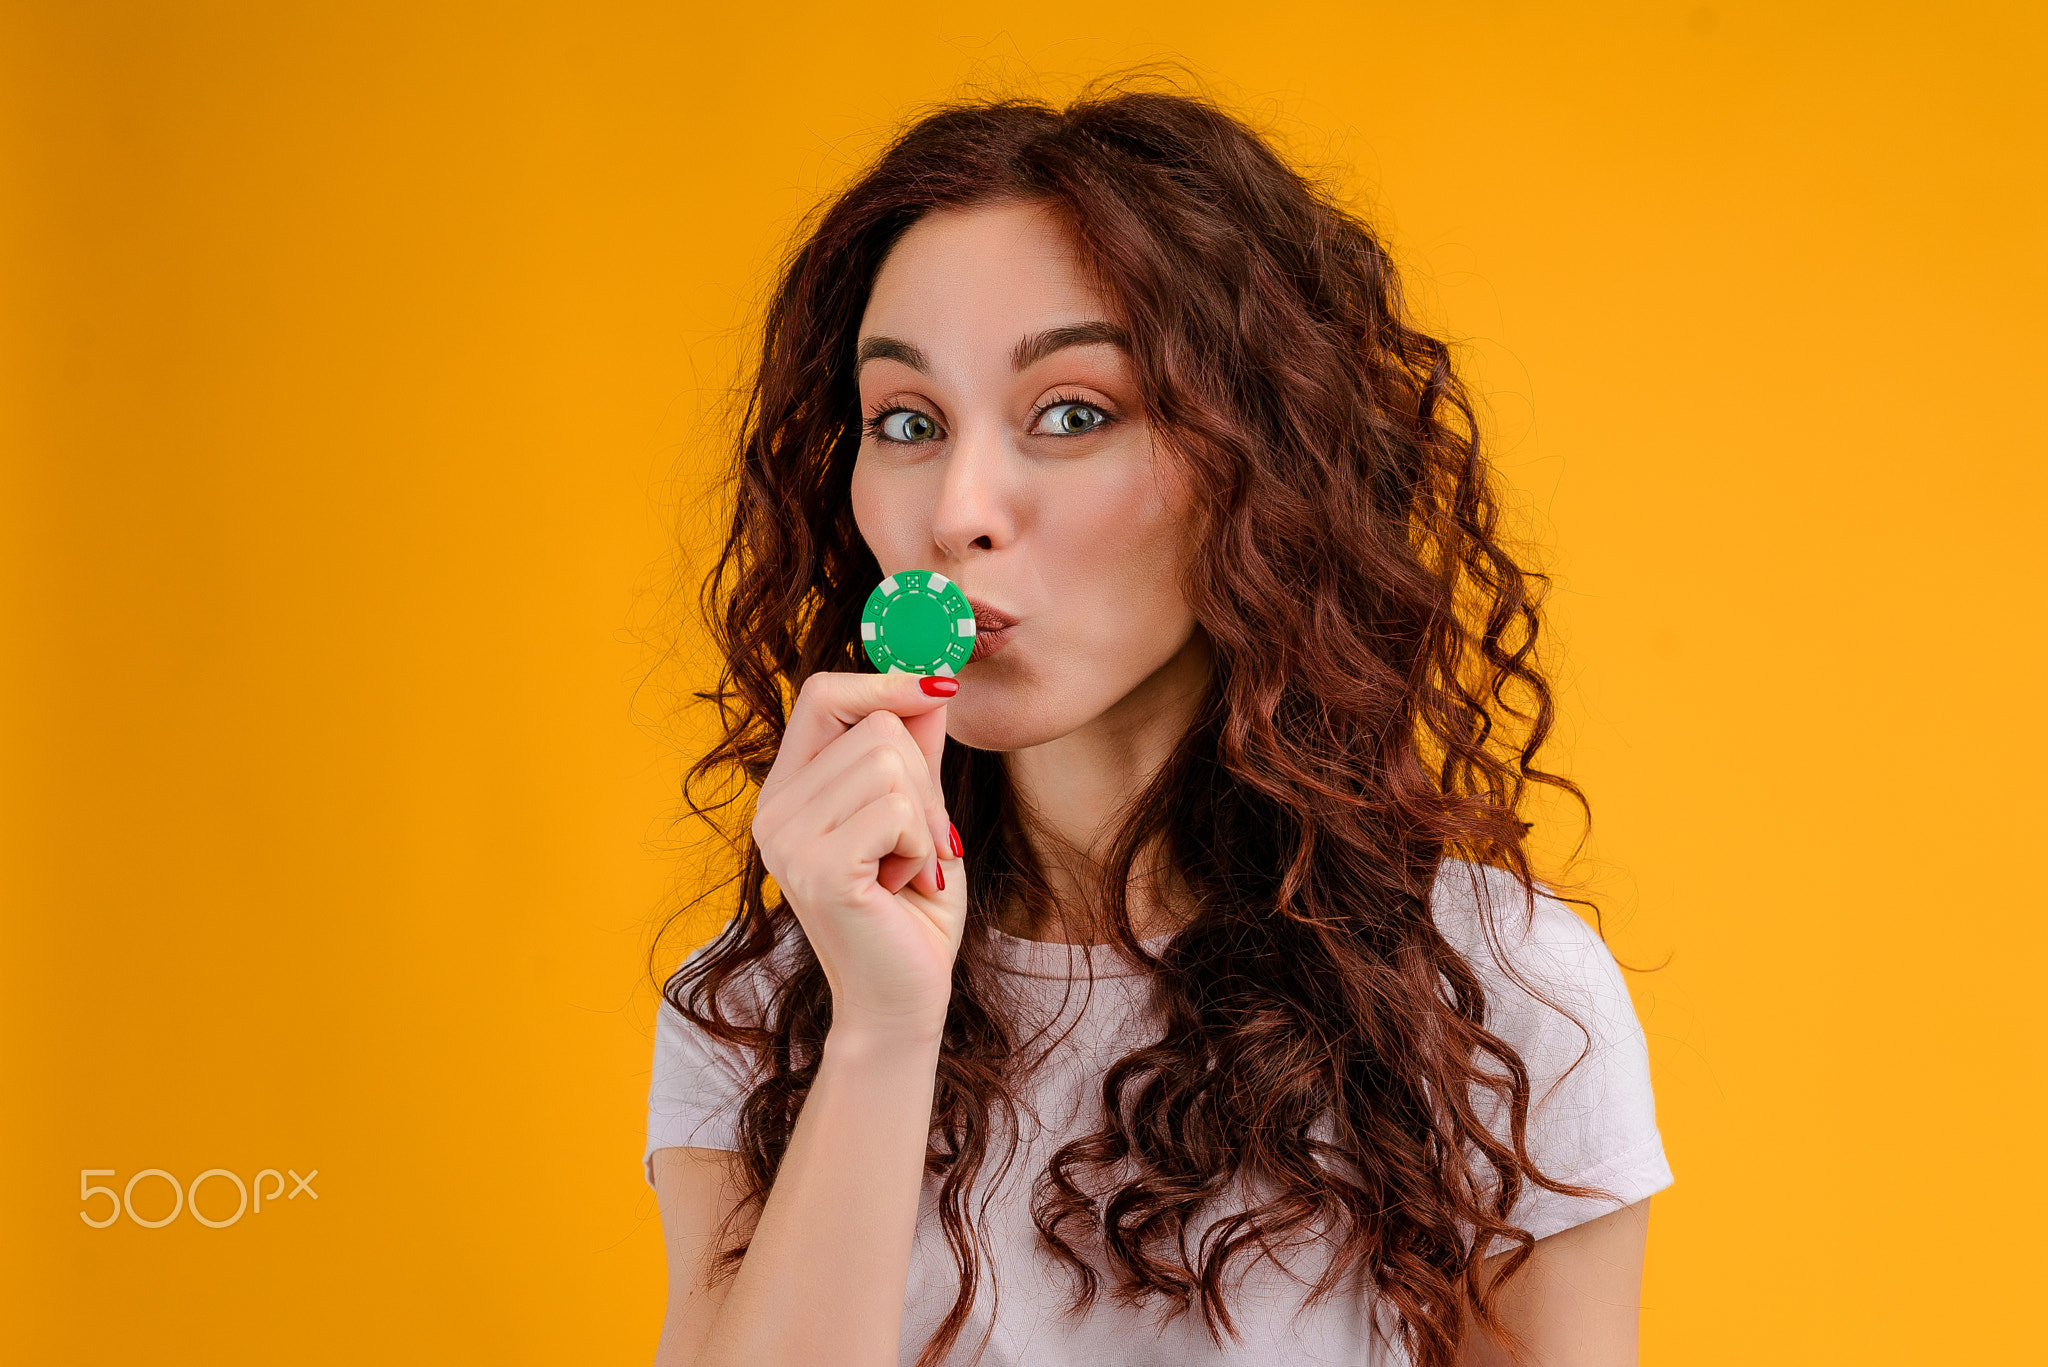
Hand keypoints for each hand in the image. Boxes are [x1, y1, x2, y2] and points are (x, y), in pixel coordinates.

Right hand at [751, 671, 965, 1041]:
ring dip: (925, 819)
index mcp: (788, 793)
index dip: (885, 684)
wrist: (903, 1001)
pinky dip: (922, 844)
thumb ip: (915, 752)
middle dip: (924, 781)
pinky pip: (897, 808)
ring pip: (890, 762)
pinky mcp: (820, 868)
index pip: (822, 695)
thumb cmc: (911, 912)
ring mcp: (788, 840)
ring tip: (908, 869)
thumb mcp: (918, 815)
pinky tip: (904, 884)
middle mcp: (774, 811)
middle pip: (874, 726)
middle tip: (923, 845)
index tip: (940, 689)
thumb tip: (932, 679)